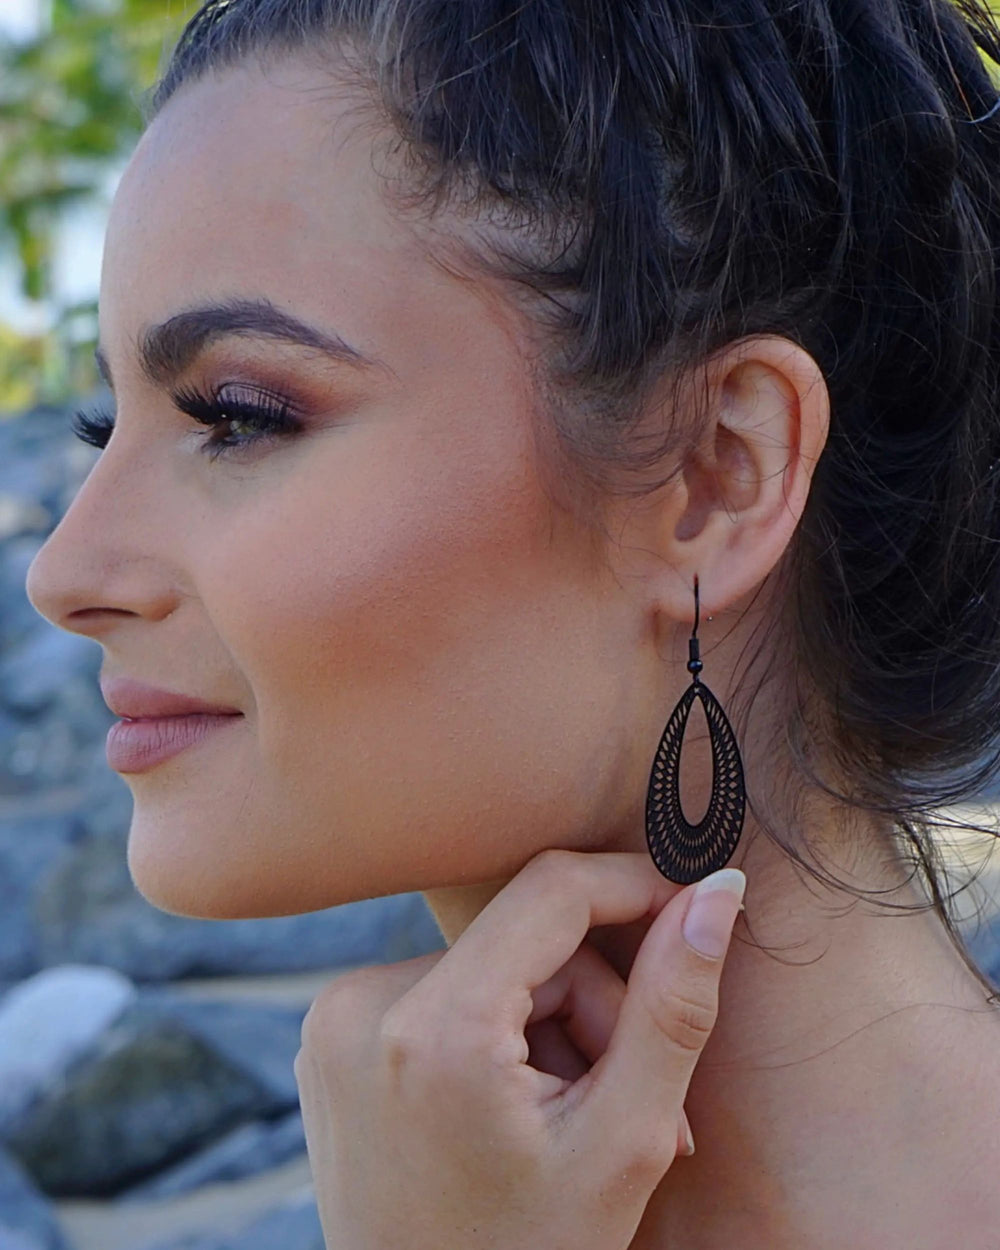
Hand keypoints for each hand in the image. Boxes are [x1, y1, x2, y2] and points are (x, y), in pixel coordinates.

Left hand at [293, 849, 744, 1249]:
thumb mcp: (624, 1142)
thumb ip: (672, 1008)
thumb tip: (717, 890)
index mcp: (433, 1030)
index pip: (552, 891)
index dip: (635, 886)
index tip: (695, 904)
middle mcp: (361, 1007)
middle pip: (527, 942)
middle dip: (597, 1006)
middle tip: (640, 1100)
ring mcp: (334, 1021)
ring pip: (493, 967)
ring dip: (553, 1027)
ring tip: (575, 1123)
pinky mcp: (329, 1036)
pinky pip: (446, 993)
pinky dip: (498, 1034)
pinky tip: (514, 1111)